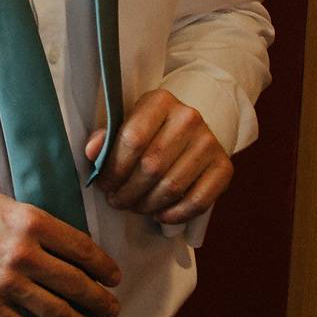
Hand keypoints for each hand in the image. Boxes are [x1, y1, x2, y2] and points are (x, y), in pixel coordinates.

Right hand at [0, 184, 119, 316]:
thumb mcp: (9, 206)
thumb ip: (39, 226)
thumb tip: (70, 250)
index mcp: (32, 223)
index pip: (83, 249)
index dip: (104, 267)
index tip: (112, 277)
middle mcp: (25, 254)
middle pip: (77, 284)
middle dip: (101, 301)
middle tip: (110, 309)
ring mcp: (7, 283)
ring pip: (58, 312)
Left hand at [84, 88, 230, 223]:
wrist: (191, 130)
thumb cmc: (150, 129)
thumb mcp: (127, 122)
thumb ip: (107, 137)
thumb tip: (92, 152)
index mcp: (160, 100)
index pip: (132, 139)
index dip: (113, 168)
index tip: (103, 184)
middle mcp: (189, 118)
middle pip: (151, 166)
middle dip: (128, 191)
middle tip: (116, 201)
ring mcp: (210, 143)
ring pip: (172, 186)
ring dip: (148, 204)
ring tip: (134, 207)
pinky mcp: (225, 167)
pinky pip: (198, 201)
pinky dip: (175, 214)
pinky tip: (160, 215)